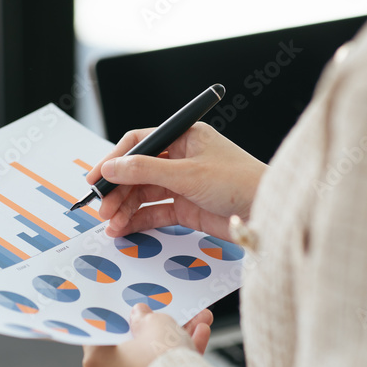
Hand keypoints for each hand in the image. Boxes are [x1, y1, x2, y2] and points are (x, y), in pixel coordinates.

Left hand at [82, 304, 212, 366]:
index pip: (101, 333)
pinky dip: (180, 360)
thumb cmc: (161, 366)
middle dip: (155, 328)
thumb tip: (141, 315)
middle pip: (132, 347)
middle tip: (169, 312)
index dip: (118, 317)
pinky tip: (200, 339)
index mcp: (97, 360)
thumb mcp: (156, 324)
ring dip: (174, 341)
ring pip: (152, 361)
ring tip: (197, 323)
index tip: (129, 307)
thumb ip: (146, 317)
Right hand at [86, 123, 266, 238]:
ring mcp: (184, 184)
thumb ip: (145, 171)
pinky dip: (139, 220)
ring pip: (144, 194)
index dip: (115, 160)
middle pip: (138, 171)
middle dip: (118, 190)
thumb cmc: (240, 182)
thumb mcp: (188, 174)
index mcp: (184, 137)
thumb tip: (111, 167)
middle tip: (102, 208)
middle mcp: (182, 158)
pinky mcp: (188, 207)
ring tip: (111, 225)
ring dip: (125, 208)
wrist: (270, 213)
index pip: (139, 143)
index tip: (96, 178)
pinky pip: (156, 212)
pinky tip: (125, 229)